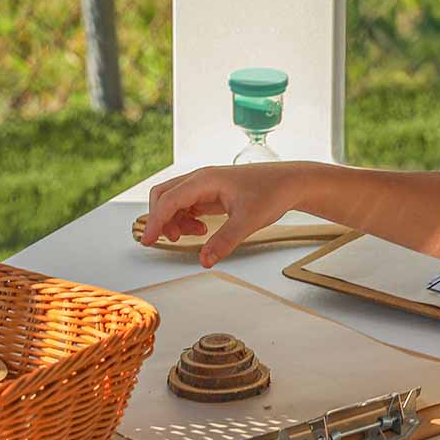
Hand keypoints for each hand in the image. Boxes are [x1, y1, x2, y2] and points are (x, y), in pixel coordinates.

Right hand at [141, 162, 308, 266]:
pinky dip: (186, 220)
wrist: (290, 183)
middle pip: (164, 195)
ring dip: (175, 221)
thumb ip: (225, 241)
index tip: (148, 242)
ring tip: (195, 236)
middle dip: (161, 219)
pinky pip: (187, 205)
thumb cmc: (272, 193)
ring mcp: (206, 185)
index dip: (155, 221)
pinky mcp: (212, 193)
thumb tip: (205, 260)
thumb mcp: (249, 221)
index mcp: (206, 180)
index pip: (169, 200)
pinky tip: (201, 231)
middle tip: (170, 241)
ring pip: (174, 201)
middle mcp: (201, 179)